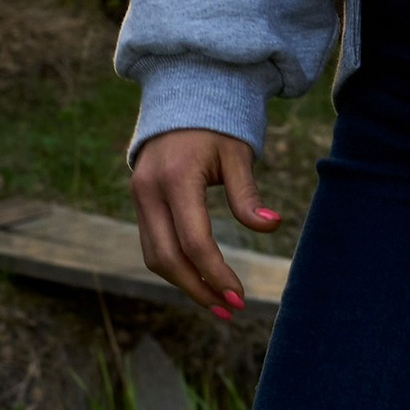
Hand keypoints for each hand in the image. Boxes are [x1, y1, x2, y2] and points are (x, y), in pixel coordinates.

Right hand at [131, 130, 278, 319]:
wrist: (182, 98)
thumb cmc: (217, 126)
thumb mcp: (238, 155)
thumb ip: (248, 195)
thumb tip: (271, 227)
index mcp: (176, 179)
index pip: (194, 242)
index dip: (216, 275)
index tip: (239, 297)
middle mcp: (148, 191)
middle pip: (166, 258)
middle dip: (197, 289)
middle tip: (228, 310)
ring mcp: (138, 198)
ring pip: (154, 256)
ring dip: (184, 283)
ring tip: (216, 301)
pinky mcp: (139, 202)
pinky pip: (152, 244)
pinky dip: (175, 266)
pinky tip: (200, 278)